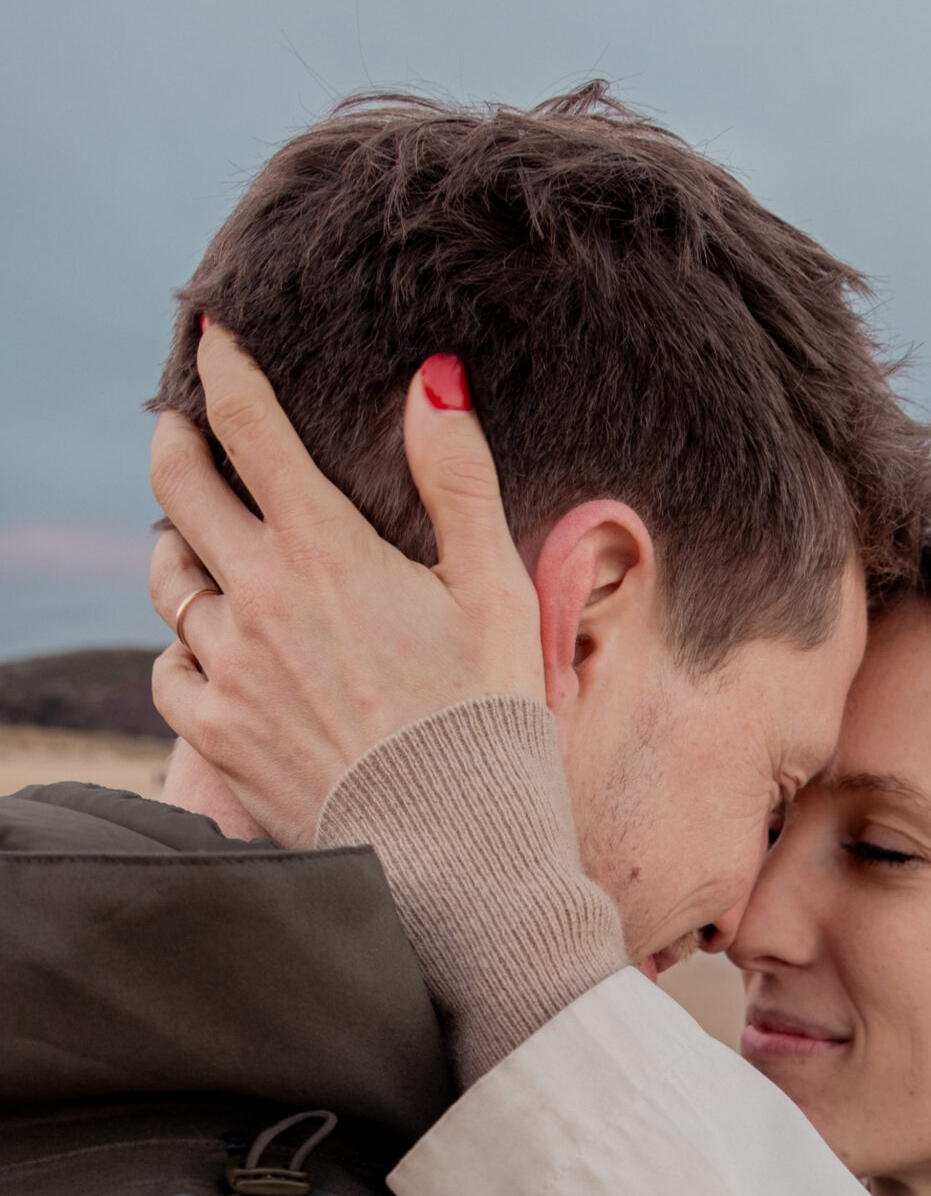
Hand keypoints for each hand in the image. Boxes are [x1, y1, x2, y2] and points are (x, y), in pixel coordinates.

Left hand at [149, 328, 544, 844]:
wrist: (457, 856)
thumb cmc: (489, 722)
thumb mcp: (495, 591)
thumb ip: (458, 479)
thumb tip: (432, 378)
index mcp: (326, 551)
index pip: (252, 429)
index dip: (227, 370)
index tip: (215, 340)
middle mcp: (259, 600)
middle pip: (178, 487)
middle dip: (178, 442)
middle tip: (186, 429)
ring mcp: (231, 670)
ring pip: (170, 581)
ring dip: (180, 548)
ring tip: (200, 543)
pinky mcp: (218, 737)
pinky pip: (171, 669)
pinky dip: (185, 647)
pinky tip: (216, 649)